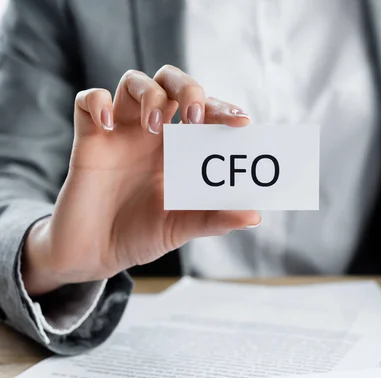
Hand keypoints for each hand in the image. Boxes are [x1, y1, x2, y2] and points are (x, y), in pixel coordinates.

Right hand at [22, 66, 258, 295]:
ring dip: (149, 94)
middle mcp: (151, 134)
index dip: (223, 109)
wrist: (96, 254)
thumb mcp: (182, 227)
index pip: (204, 111)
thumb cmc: (141, 235)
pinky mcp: (88, 139)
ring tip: (152, 126)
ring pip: (133, 82)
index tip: (241, 122)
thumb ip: (215, 218)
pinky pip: (87, 101)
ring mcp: (120, 134)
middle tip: (195, 117)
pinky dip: (97, 102)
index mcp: (179, 149)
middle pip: (171, 83)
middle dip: (188, 88)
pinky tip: (107, 125)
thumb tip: (254, 216)